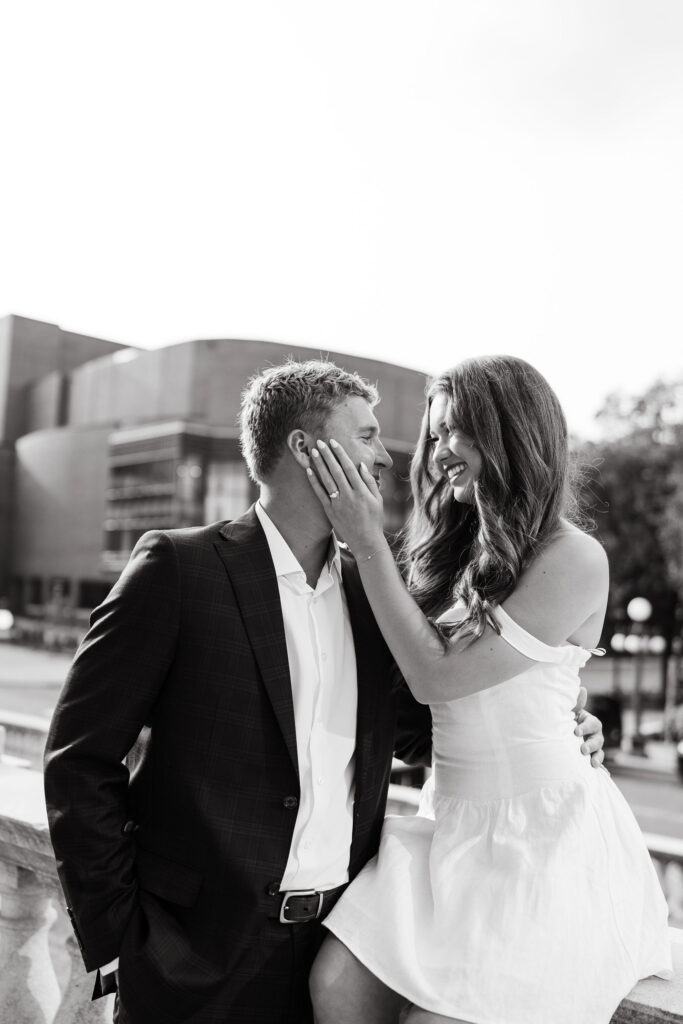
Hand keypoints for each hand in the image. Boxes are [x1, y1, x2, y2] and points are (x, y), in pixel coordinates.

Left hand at [306, 439, 385, 555]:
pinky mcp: (330, 511)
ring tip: (313, 451)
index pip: (349, 467)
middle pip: (336, 471)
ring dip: (319, 464)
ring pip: (327, 480)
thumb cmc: (374, 519)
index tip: (334, 442)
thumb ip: (369, 481)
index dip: (340, 453)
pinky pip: (320, 494)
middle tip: (320, 441)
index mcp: (361, 491)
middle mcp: (349, 495)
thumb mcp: (378, 499)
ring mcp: (338, 503)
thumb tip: (361, 464)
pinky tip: (309, 470)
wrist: (366, 541)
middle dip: (327, 455)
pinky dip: (314, 482)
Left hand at [573, 686, 604, 767]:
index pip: (592, 724)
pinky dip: (601, 768)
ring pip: (599, 752)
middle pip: (598, 740)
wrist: (562, 734)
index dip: (585, 727)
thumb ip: (576, 703)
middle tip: (582, 749)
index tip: (575, 732)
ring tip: (592, 764)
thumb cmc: (566, 720)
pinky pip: (599, 764)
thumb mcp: (570, 711)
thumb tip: (581, 689)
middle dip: (591, 745)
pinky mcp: (592, 758)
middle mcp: (595, 735)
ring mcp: (594, 748)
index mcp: (590, 722)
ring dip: (597, 758)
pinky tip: (602, 774)